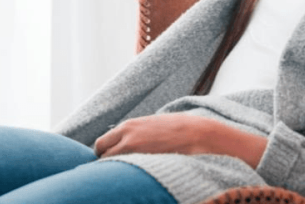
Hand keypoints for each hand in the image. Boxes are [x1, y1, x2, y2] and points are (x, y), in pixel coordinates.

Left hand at [94, 114, 267, 168]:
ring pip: (113, 168)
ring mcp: (136, 152)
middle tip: (119, 170)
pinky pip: (129, 176)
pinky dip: (129, 178)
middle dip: (106, 164)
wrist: (202, 135)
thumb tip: (127, 142)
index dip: (105, 154)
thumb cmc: (182, 129)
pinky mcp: (147, 165)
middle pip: (102, 155)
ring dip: (117, 171)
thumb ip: (138, 132)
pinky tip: (139, 179)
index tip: (112, 161)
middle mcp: (127, 138)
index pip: (101, 144)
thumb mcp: (155, 124)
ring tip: (129, 176)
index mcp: (129, 126)